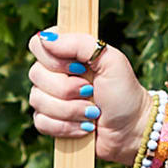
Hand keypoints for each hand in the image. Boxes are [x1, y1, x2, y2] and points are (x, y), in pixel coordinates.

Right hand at [25, 28, 153, 167]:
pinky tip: (84, 127)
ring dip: (70, 110)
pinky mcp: (50, 122)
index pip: (38, 44)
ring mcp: (50, 98)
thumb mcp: (110, 60)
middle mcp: (55, 73)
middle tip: (91, 92)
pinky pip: (41, 122)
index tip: (80, 68)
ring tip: (92, 112)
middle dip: (67, 89)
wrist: (131, 129)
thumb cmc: (123, 92)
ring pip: (37, 100)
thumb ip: (80, 43)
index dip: (54, 59)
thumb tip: (46, 38)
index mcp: (68, 53)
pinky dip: (65, 127)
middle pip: (35, 74)